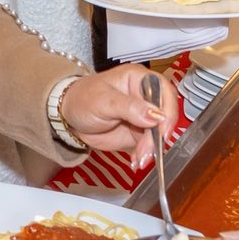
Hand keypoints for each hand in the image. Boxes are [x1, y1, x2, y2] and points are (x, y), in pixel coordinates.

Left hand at [57, 64, 176, 153]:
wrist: (71, 116)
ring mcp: (144, 116)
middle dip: (158, 135)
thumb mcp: (103, 100)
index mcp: (139, 78)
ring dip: (152, 149)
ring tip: (140, 159)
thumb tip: (155, 115)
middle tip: (148, 150)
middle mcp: (145, 96)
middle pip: (164, 115)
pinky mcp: (140, 133)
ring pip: (158, 133)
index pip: (163, 91)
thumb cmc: (84, 98)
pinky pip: (149, 146)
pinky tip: (136, 161)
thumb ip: (130, 106)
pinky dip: (145, 155)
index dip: (167, 110)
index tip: (163, 129)